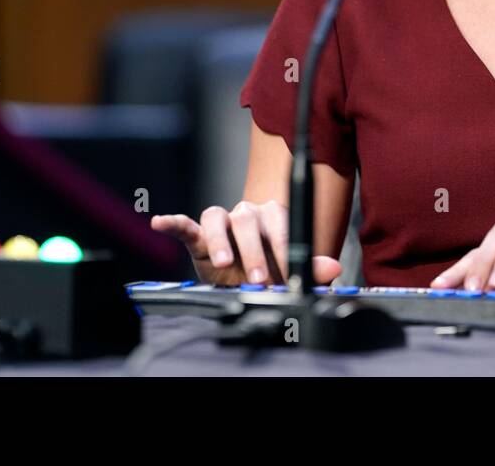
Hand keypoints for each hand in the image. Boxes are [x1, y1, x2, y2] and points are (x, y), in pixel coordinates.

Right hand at [151, 200, 341, 285]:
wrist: (248, 276)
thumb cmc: (271, 269)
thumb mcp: (291, 272)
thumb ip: (311, 268)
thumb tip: (333, 268)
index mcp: (274, 218)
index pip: (280, 225)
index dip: (283, 249)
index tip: (287, 275)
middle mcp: (247, 214)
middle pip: (248, 220)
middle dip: (255, 251)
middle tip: (260, 279)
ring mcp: (222, 223)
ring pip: (217, 217)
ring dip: (221, 241)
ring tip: (225, 264)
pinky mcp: (199, 236)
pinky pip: (186, 224)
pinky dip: (173, 222)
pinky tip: (161, 222)